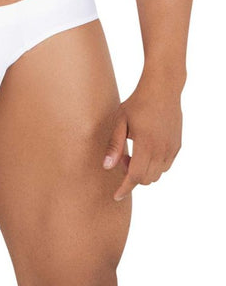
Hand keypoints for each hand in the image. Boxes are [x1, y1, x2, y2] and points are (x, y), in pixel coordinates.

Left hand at [102, 77, 182, 200]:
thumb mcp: (120, 121)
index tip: (116, 196)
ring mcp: (172, 149)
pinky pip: (166, 166)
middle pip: (146, 179)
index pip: (135, 177)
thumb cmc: (137, 103)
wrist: (162, 89)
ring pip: (157, 175)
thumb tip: (107, 166)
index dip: (124, 188)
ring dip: (144, 171)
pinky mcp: (177, 146)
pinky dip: (155, 166)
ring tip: (135, 152)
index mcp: (146, 145)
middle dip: (132, 176)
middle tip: (123, 158)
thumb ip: (114, 145)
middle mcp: (162, 150)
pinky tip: (147, 149)